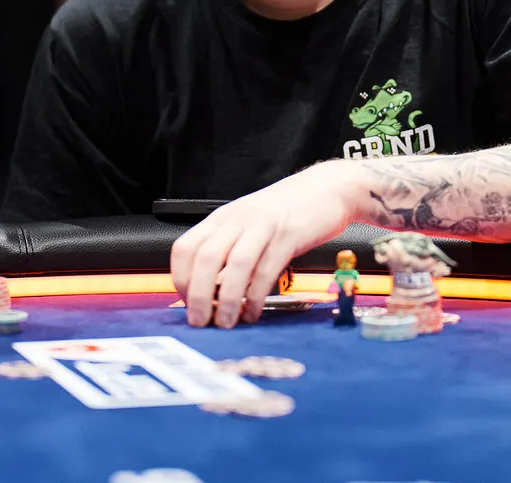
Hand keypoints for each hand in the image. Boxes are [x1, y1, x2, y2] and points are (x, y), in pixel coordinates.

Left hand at [170, 161, 359, 328]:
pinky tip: (254, 311)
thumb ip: (229, 250)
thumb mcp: (248, 223)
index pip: (185, 248)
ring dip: (227, 300)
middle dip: (199, 296)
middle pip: (206, 258)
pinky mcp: (289, 235)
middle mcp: (239, 219)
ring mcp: (264, 226)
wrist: (328, 187)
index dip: (181, 280)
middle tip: (200, 321)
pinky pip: (267, 270)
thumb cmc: (287, 209)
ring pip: (235, 266)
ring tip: (227, 322)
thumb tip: (209, 290)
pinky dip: (257, 296)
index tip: (187, 304)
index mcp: (223, 218)